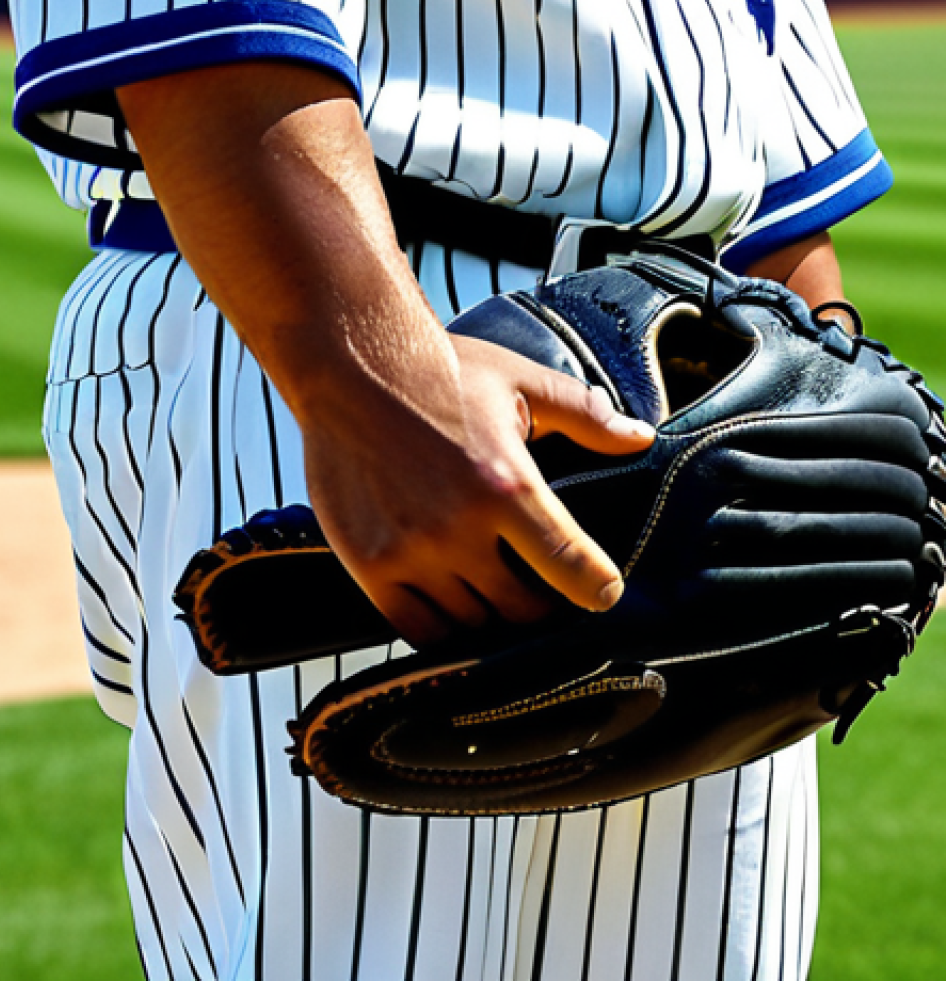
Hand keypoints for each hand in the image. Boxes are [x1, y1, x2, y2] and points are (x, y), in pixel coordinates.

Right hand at [302, 333, 654, 643]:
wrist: (350, 364)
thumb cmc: (439, 370)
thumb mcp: (520, 382)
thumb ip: (584, 416)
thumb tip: (641, 438)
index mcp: (506, 485)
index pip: (570, 566)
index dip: (596, 589)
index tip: (603, 594)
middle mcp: (459, 528)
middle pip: (519, 607)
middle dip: (533, 600)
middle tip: (529, 582)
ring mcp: (411, 551)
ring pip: (469, 620)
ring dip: (483, 608)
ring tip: (482, 581)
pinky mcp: (369, 564)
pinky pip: (416, 627)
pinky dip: (438, 622)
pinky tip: (443, 596)